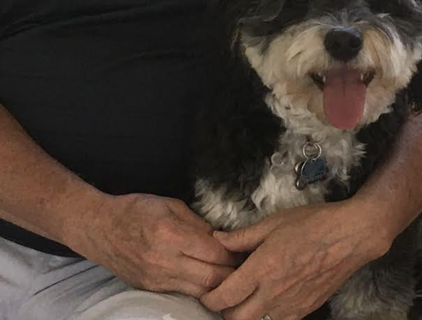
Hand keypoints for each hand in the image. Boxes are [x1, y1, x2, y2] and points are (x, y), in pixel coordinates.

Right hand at [67, 192, 238, 297]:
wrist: (99, 227)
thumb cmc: (136, 210)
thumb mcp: (171, 205)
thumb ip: (198, 223)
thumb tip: (220, 238)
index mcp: (171, 235)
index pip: (214, 253)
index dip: (234, 255)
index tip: (246, 251)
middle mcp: (165, 261)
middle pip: (211, 278)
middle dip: (232, 274)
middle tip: (245, 267)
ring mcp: (156, 279)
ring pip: (199, 291)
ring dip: (218, 285)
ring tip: (231, 276)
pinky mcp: (150, 288)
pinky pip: (182, 293)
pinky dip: (199, 288)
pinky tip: (208, 280)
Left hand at [200, 200, 389, 319]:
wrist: (350, 236)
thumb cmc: (313, 224)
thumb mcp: (274, 222)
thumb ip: (243, 236)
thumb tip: (218, 240)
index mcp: (262, 268)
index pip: (225, 297)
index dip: (210, 298)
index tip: (208, 291)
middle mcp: (273, 293)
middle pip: (235, 319)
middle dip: (225, 310)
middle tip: (226, 294)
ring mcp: (290, 306)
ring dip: (246, 313)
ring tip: (248, 295)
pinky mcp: (304, 311)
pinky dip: (268, 314)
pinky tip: (271, 296)